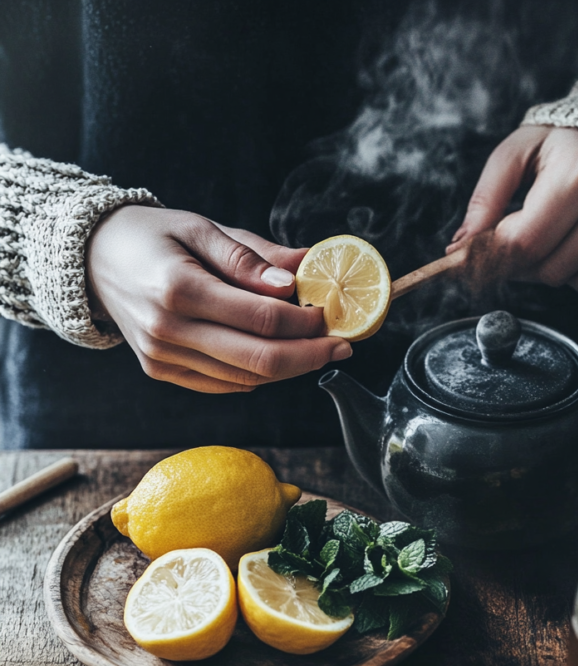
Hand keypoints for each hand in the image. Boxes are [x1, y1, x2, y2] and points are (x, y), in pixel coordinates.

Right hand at [86, 206, 350, 392]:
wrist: (93, 260)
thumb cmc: (152, 237)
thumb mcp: (201, 227)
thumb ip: (251, 256)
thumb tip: (300, 276)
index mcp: (178, 289)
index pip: (262, 320)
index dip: (306, 323)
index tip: (332, 315)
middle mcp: (167, 331)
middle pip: (260, 360)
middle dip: (310, 355)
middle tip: (342, 345)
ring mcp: (162, 358)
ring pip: (246, 378)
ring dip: (289, 367)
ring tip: (316, 348)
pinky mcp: (162, 371)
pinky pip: (225, 384)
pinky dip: (258, 374)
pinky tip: (277, 356)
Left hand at [449, 126, 577, 297]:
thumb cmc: (574, 135)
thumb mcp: (522, 148)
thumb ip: (486, 196)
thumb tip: (461, 247)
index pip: (525, 242)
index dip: (494, 259)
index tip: (475, 259)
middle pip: (552, 269)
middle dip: (524, 266)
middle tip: (517, 244)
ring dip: (560, 273)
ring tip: (554, 242)